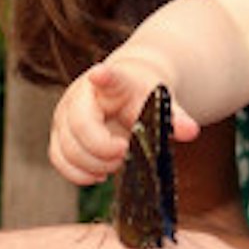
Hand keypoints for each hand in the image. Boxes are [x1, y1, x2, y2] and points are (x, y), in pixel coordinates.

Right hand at [51, 60, 197, 185]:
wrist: (124, 88)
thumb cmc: (141, 95)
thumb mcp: (160, 102)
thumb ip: (175, 117)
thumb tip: (191, 131)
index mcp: (111, 80)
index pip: (106, 77)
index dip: (103, 77)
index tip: (101, 73)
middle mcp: (80, 94)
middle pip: (80, 127)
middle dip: (104, 151)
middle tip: (125, 153)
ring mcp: (65, 114)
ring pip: (66, 148)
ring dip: (92, 166)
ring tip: (115, 164)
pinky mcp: (59, 134)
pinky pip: (58, 159)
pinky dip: (78, 174)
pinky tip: (99, 174)